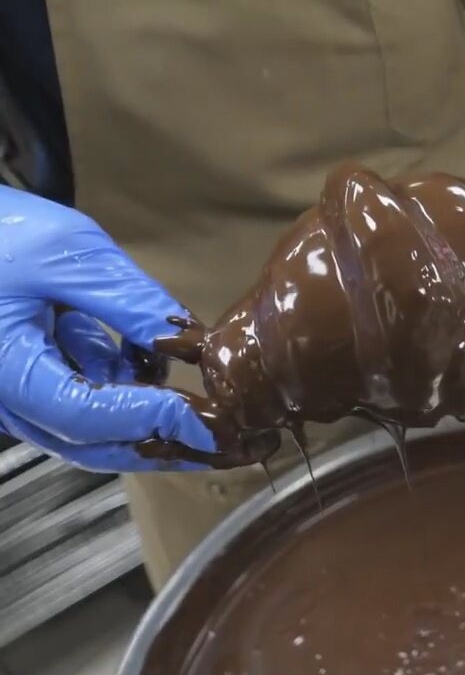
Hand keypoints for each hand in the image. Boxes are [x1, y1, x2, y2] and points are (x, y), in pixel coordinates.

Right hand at [0, 186, 256, 471]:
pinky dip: (123, 391)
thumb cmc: (1, 232)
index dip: (154, 421)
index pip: (88, 415)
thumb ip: (130, 303)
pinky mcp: (29, 382)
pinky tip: (150, 362)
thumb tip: (194, 344)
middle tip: (231, 443)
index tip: (213, 421)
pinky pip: (81, 403)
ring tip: (209, 405)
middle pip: (92, 442)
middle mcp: (5, 398)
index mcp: (8, 370)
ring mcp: (14, 395)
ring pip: (91, 429)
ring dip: (150, 418)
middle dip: (166, 442)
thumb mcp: (69, 255)